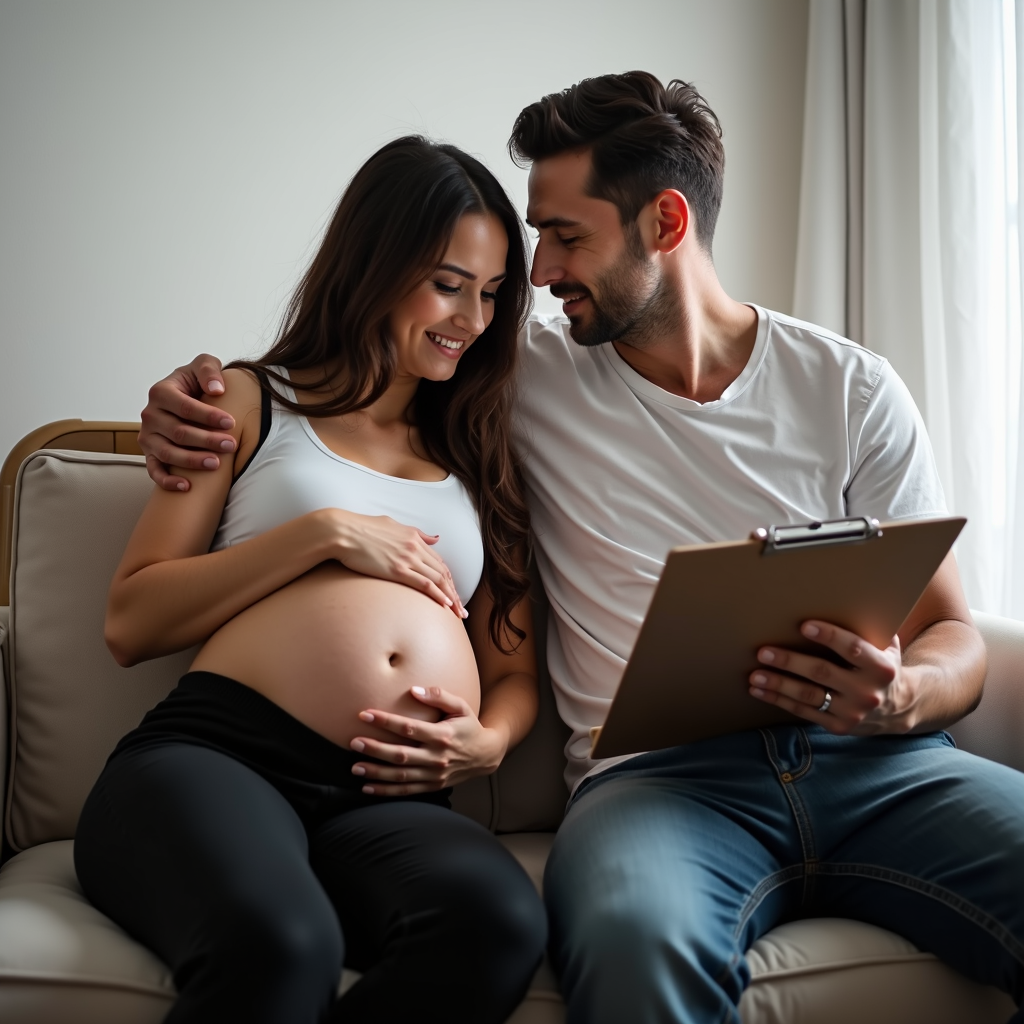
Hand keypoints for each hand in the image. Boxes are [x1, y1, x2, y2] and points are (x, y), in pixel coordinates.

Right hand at [139, 354, 233, 490]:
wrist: (184, 395)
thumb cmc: (196, 381)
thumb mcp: (203, 365)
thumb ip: (209, 369)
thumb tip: (216, 390)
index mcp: (160, 392)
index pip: (184, 407)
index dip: (207, 416)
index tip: (230, 423)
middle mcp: (150, 415)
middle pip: (178, 432)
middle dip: (206, 440)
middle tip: (231, 445)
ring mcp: (148, 436)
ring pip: (167, 453)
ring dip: (192, 461)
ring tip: (216, 464)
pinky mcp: (149, 453)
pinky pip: (154, 470)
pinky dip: (167, 481)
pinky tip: (186, 487)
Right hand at [324, 509, 465, 614]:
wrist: (342, 532)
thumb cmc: (360, 528)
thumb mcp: (392, 525)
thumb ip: (415, 533)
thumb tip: (435, 538)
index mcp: (414, 537)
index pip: (438, 561)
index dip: (448, 579)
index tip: (454, 592)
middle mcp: (415, 547)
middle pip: (443, 573)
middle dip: (455, 593)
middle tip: (462, 609)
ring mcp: (407, 558)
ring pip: (438, 580)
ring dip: (451, 598)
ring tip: (458, 613)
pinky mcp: (397, 570)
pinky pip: (424, 584)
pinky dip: (438, 595)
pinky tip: (445, 605)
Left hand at [349, 687, 506, 794]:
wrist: (486, 755)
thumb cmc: (469, 726)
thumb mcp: (461, 706)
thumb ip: (439, 695)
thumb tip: (414, 690)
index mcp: (443, 735)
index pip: (409, 728)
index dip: (386, 721)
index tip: (365, 714)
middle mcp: (437, 757)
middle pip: (401, 755)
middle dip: (376, 749)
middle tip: (354, 742)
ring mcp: (434, 775)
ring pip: (401, 776)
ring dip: (377, 772)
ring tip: (355, 767)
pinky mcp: (433, 786)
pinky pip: (406, 791)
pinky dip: (386, 791)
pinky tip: (367, 787)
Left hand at [748, 620, 910, 734]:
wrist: (899, 707)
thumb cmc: (881, 664)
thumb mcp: (886, 646)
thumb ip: (868, 626)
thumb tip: (841, 593)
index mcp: (881, 667)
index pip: (853, 648)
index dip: (830, 636)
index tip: (804, 625)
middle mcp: (867, 691)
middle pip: (822, 673)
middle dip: (790, 662)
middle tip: (763, 652)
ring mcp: (853, 712)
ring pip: (808, 696)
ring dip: (778, 684)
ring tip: (755, 675)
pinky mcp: (839, 726)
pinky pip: (803, 712)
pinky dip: (778, 701)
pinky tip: (759, 691)